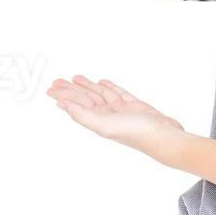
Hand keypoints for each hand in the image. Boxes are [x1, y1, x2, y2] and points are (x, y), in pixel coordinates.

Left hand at [46, 75, 184, 155]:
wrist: (164, 136)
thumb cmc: (136, 134)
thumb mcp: (104, 125)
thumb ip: (83, 115)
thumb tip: (62, 105)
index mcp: (99, 121)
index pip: (77, 105)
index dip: (64, 96)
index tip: (51, 89)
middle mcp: (108, 116)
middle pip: (85, 99)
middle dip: (71, 90)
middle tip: (58, 81)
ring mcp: (122, 111)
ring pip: (100, 95)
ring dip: (88, 86)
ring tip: (76, 78)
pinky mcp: (135, 107)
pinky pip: (118, 94)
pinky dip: (109, 88)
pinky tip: (103, 83)